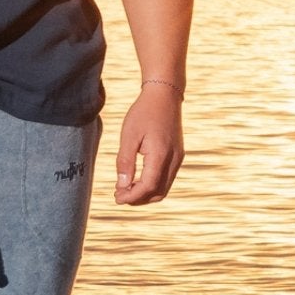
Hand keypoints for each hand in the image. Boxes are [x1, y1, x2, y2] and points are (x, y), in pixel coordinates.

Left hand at [114, 86, 183, 205]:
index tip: (117, 197)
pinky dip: (152, 185)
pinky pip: (166, 179)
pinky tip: (137, 180)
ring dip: (146, 194)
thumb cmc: (144, 112)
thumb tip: (122, 185)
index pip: (148, 186)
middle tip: (119, 195)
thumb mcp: (128, 135)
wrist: (164, 95)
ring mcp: (178, 158)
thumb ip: (125, 161)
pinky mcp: (178, 156)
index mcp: (161, 154)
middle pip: (158, 192)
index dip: (132, 196)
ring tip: (126, 189)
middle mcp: (174, 159)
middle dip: (138, 199)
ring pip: (164, 188)